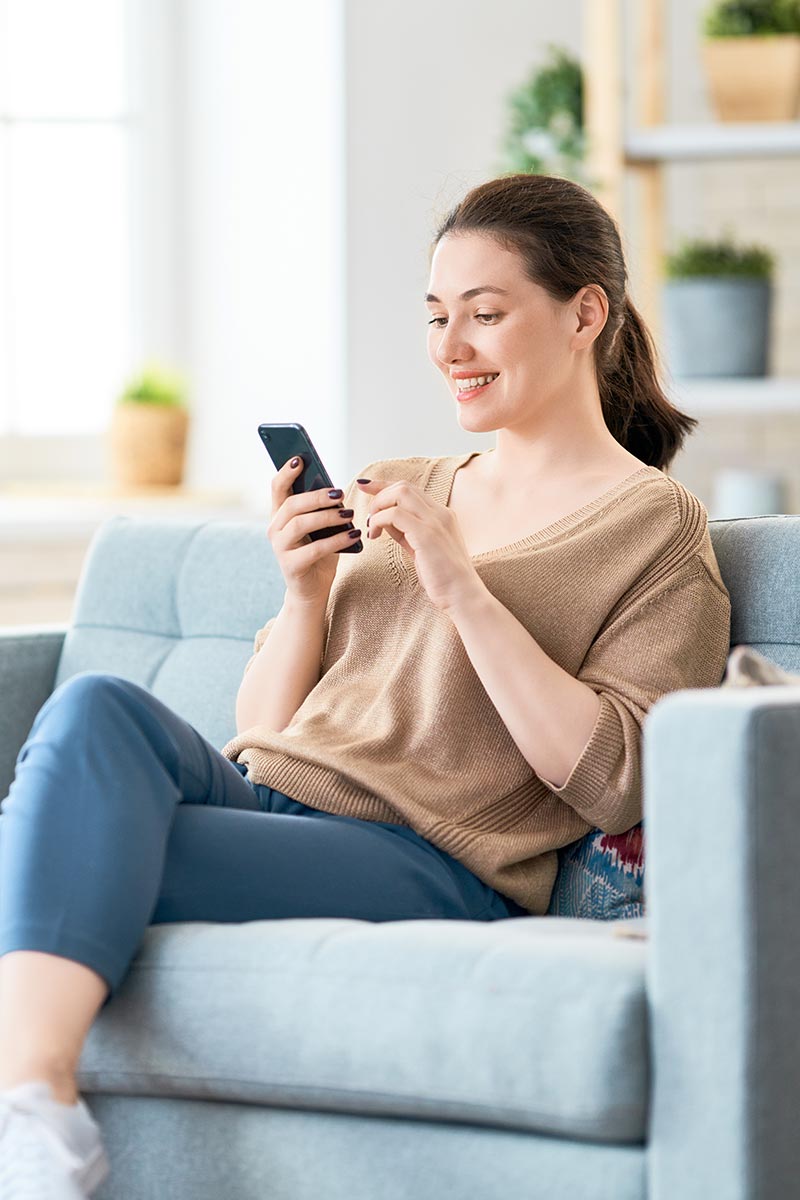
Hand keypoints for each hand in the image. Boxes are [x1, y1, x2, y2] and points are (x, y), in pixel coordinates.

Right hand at [268, 458, 360, 607]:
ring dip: (328, 517)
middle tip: (340, 493)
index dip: (287, 472)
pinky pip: (315, 549)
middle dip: (318, 496)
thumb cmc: (318, 554)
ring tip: (349, 515)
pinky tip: (354, 535)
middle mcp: (275, 529)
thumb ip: (321, 510)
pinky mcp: (291, 566)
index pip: (277, 488)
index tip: (300, 458)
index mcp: (280, 516)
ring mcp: (281, 548)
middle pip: (292, 504)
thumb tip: (335, 490)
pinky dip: (337, 540)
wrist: (312, 591)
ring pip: (301, 524)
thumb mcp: (320, 528)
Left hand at [357, 477, 484, 613]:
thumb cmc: (444, 578)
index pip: (410, 490)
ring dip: (378, 506)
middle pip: (403, 486)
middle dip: (378, 494)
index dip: (385, 486)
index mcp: (441, 515)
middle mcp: (440, 513)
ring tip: (371, 527)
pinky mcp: (426, 534)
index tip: (366, 486)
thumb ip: (407, 533)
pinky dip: (378, 521)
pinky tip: (375, 536)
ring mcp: (435, 521)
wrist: (463, 595)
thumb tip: (385, 522)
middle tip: (367, 516)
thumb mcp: (422, 550)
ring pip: (400, 492)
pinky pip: (394, 514)